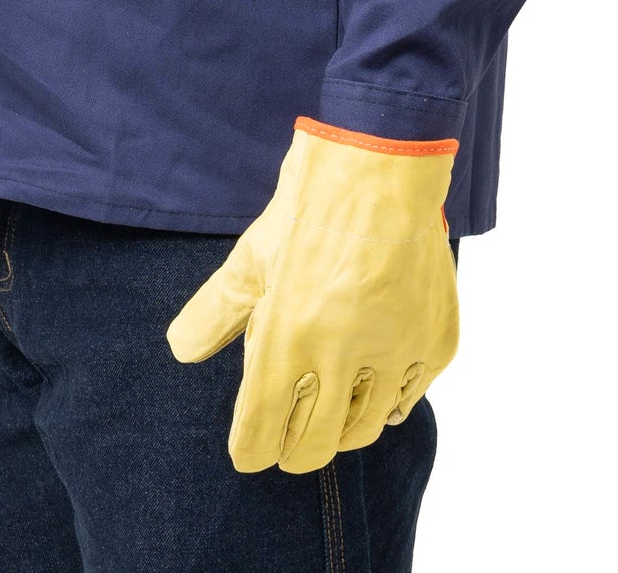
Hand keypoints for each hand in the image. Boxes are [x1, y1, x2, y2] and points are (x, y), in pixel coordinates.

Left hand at [166, 117, 458, 471]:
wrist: (385, 165)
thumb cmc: (310, 207)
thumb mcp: (251, 256)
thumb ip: (214, 312)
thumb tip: (180, 351)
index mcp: (287, 337)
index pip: (262, 433)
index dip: (251, 450)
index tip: (249, 452)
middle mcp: (343, 355)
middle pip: (315, 448)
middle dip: (294, 454)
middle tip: (287, 447)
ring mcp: (397, 351)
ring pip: (366, 429)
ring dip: (341, 428)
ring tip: (330, 410)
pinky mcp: (436, 342)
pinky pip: (410, 397)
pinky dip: (390, 399)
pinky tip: (376, 382)